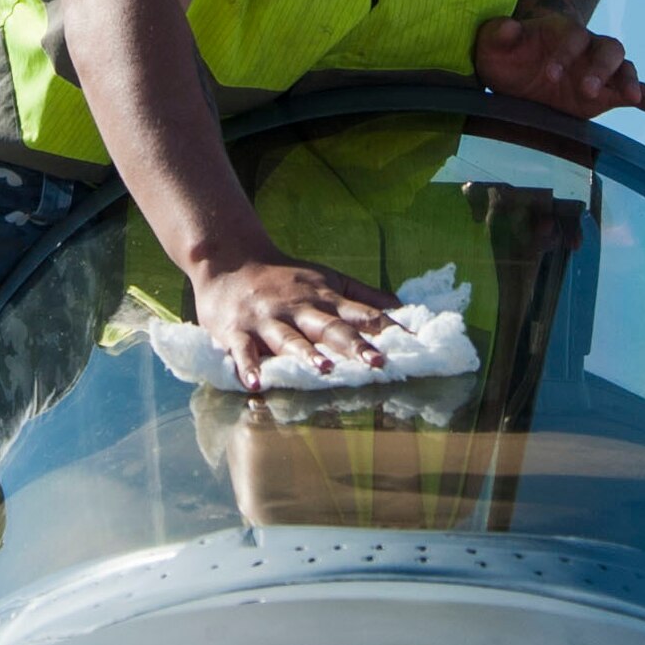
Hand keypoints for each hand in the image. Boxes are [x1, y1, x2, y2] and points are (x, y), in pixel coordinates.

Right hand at [190, 255, 398, 391]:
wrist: (230, 260)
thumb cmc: (286, 278)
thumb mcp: (328, 280)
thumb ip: (364, 297)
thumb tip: (403, 309)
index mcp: (324, 298)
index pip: (361, 314)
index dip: (387, 328)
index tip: (414, 343)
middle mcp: (300, 308)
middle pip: (330, 327)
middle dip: (355, 345)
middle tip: (378, 362)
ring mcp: (268, 320)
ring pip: (290, 338)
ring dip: (307, 354)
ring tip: (325, 370)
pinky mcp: (237, 331)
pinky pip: (243, 351)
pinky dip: (249, 367)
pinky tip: (256, 385)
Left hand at [473, 14, 644, 120]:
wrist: (522, 67)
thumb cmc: (507, 54)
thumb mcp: (492, 46)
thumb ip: (498, 34)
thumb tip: (510, 27)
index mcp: (562, 32)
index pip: (572, 36)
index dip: (564, 53)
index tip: (550, 74)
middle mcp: (588, 48)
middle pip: (607, 48)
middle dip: (601, 68)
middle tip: (586, 90)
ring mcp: (601, 70)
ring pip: (625, 67)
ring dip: (628, 81)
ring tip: (630, 98)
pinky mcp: (608, 93)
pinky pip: (635, 92)